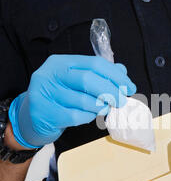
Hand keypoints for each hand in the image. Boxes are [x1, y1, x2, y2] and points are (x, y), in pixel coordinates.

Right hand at [9, 54, 135, 147]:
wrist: (31, 117)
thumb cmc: (58, 97)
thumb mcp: (75, 81)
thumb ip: (98, 75)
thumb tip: (122, 72)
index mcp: (60, 62)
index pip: (94, 63)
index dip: (115, 75)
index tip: (129, 86)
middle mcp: (49, 74)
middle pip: (88, 79)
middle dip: (111, 91)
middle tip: (122, 101)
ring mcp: (45, 94)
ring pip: (82, 100)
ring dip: (100, 106)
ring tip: (105, 108)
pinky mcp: (45, 113)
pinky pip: (75, 116)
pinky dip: (88, 117)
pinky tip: (90, 115)